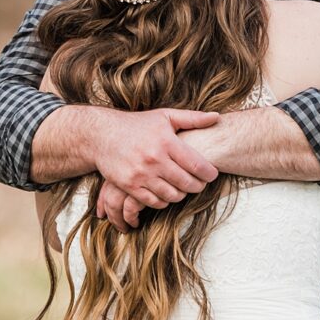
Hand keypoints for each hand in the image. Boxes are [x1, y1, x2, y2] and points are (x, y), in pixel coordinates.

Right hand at [86, 107, 219, 230]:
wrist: (102, 134)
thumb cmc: (137, 125)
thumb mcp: (164, 116)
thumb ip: (192, 118)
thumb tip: (217, 117)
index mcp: (166, 141)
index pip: (197, 166)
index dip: (209, 174)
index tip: (211, 174)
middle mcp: (154, 159)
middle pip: (188, 184)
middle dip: (198, 186)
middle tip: (199, 183)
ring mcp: (141, 174)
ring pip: (172, 196)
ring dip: (181, 194)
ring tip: (182, 187)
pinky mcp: (129, 185)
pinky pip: (154, 202)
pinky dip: (163, 201)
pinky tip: (165, 192)